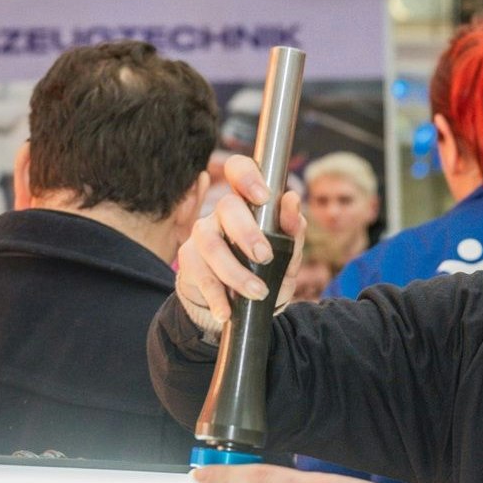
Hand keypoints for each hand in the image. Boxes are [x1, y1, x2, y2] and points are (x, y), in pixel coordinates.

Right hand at [175, 155, 305, 333]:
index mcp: (247, 203)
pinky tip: (227, 311)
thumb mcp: (287, 256)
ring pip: (210, 244)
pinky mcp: (189, 262)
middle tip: (265, 257)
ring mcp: (201, 236)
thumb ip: (293, 232)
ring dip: (235, 272)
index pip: (238, 170)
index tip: (263, 197)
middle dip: (247, 233)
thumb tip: (292, 200)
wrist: (240, 304)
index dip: (247, 176)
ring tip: (257, 293)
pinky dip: (216, 296)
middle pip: (226, 207)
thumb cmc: (265, 271)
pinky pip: (200, 275)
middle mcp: (221, 214)